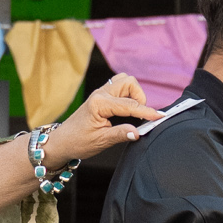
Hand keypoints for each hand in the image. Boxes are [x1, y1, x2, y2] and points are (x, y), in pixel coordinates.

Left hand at [40, 72, 160, 163]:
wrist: (63, 141)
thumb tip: (138, 132)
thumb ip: (120, 134)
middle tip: (139, 116)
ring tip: (133, 113)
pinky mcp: (102, 96)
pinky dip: (128, 95)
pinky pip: (120, 87)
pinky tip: (127, 110)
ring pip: (125, 81)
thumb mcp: (101, 141)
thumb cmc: (78, 141)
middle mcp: (100, 94)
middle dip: (139, 98)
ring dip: (134, 94)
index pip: (130, 105)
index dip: (147, 111)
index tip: (159, 117)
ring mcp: (101, 93)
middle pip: (129, 83)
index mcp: (99, 104)